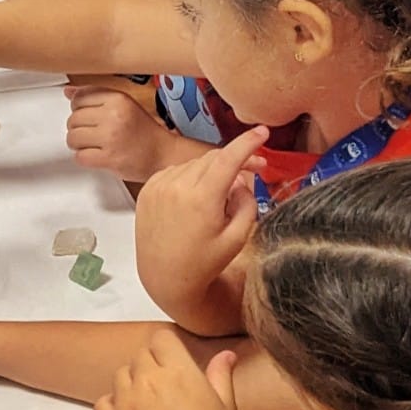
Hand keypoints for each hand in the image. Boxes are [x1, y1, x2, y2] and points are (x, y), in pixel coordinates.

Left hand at [64, 86, 180, 181]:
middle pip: (73, 118)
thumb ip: (96, 96)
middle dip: (78, 128)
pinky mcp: (109, 158)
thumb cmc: (145, 131)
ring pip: (73, 137)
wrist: (164, 155)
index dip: (78, 108)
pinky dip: (84, 158)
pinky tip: (95, 155)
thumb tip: (68, 91)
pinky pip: (80, 157)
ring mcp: (111, 137)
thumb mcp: (123, 105)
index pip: (80, 97)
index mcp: (118, 99)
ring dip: (78, 144)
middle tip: (91, 133)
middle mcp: (114, 115)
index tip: (86, 114)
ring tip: (92, 144)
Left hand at [94, 332, 236, 409]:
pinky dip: (114, 405)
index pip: (162, 338)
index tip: (176, 361)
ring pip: (121, 374)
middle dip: (152, 366)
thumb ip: (221, 377)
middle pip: (141, 355)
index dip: (169, 349)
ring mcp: (125, 400)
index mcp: (178, 372)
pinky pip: (104, 400)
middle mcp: (148, 380)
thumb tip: (227, 355)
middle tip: (168, 388)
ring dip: (133, 384)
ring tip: (151, 404)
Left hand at [133, 126, 267, 309]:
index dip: (248, 142)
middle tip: (256, 169)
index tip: (263, 132)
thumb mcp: (236, 238)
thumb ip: (246, 203)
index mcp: (202, 198)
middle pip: (213, 158)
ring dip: (213, 171)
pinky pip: (176, 171)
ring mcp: (158, 185)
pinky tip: (197, 197)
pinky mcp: (147, 189)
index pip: (229, 158)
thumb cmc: (204, 262)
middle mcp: (177, 186)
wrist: (164, 277)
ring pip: (195, 164)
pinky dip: (191, 177)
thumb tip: (241, 179)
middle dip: (236, 159)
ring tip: (221, 196)